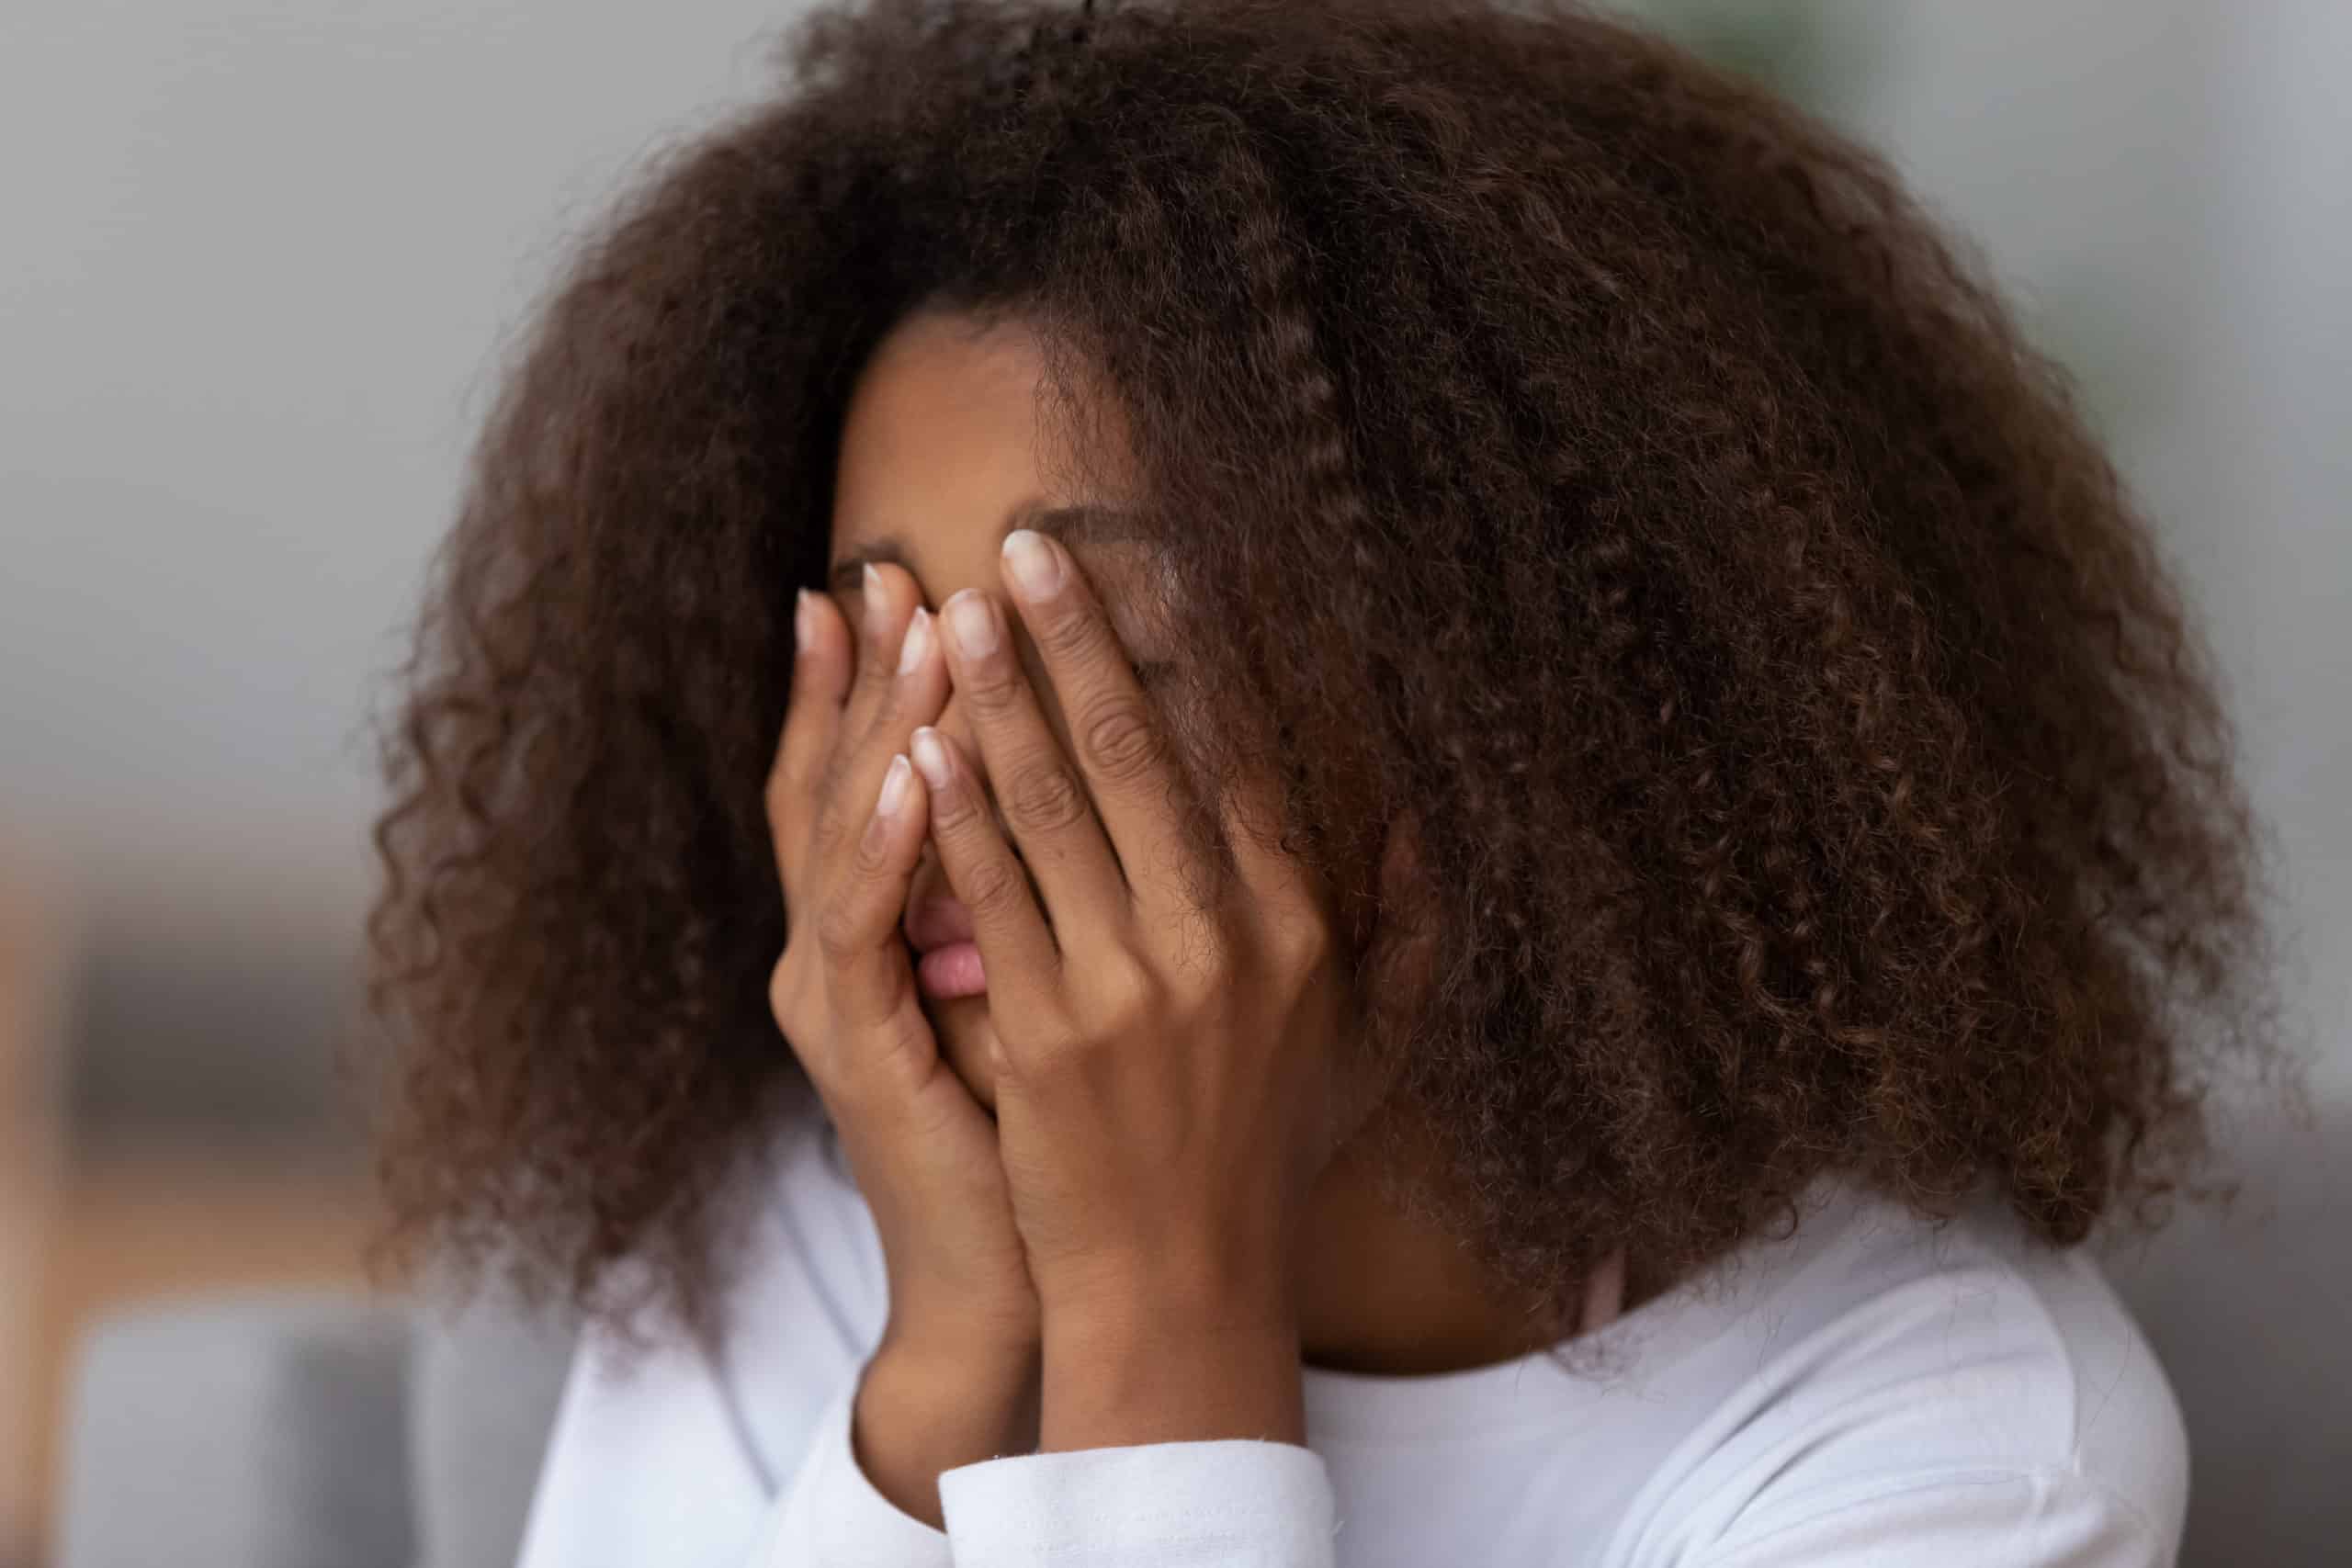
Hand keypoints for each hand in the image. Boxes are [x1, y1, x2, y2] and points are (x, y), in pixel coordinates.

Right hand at [765, 564, 1039, 1521]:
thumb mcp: (1058, 985)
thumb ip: (1063, 886)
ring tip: (915, 628)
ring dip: (881, 725)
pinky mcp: (858, 1049)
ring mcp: (838, 995)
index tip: (906, 581)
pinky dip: (886, 846)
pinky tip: (918, 771)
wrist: (1015, 1279)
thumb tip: (1124, 781)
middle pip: (838, 777)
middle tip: (883, 571)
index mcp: (886, 927)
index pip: (877, 774)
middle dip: (865, 671)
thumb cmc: (1057, 1137)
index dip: (881, 679)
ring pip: (844, 831)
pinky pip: (864, 928)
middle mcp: (841, 946)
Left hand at [912, 527, 1359, 1449]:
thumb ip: (1407, 924)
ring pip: (1054, 804)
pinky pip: (993, 892)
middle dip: (1077, 635)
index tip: (1164, 566)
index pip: (1247, 754)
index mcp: (1301, 927)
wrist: (1183, 1288)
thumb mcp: (1371, 1043)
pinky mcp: (1047, 1030)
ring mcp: (1132, 985)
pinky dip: (955, 810)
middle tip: (1024, 544)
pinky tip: (921, 739)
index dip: (1201, 650)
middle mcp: (1225, 941)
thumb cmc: (1269, 1157)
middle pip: (1141, 751)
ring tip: (954, 608)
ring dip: (1000, 695)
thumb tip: (1423, 811)